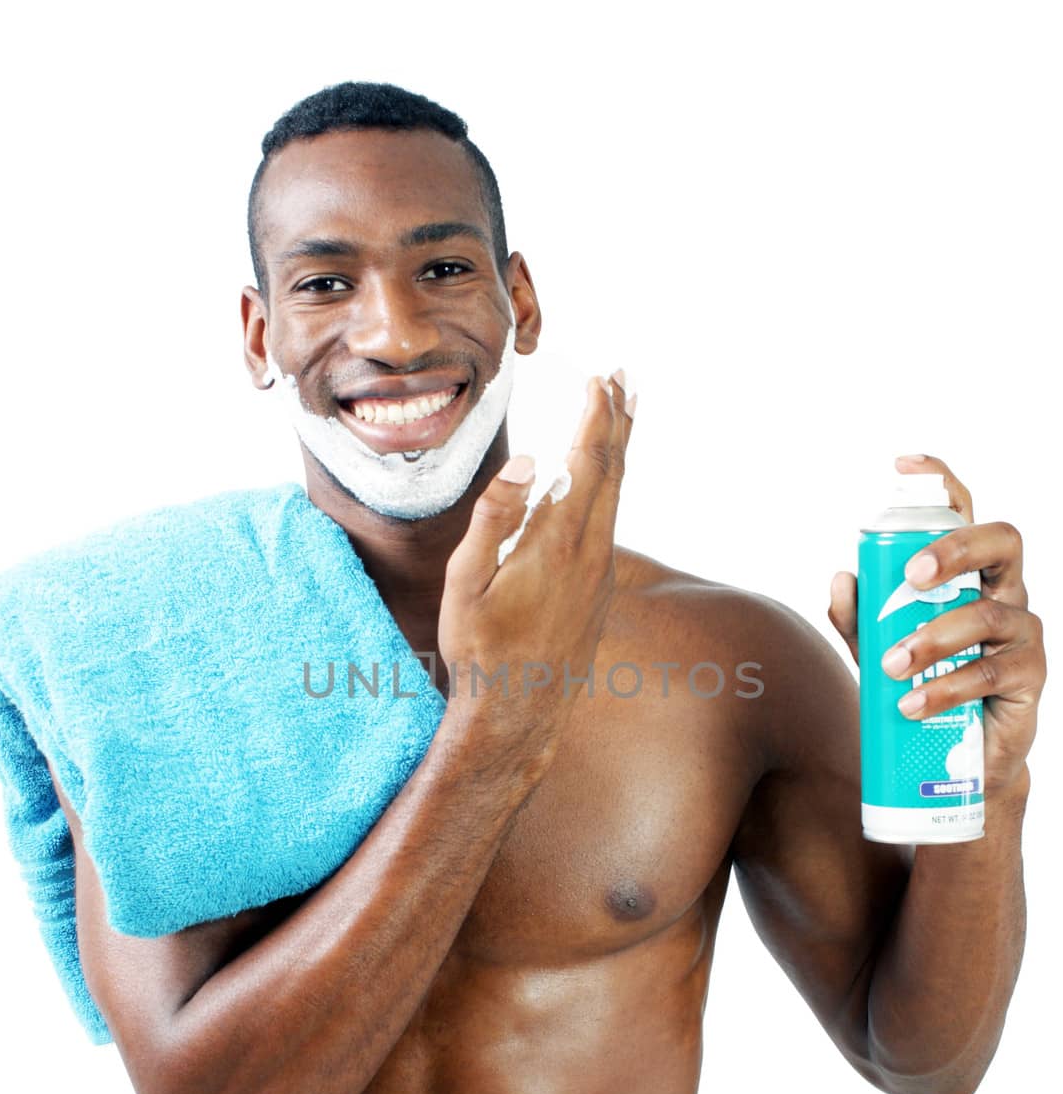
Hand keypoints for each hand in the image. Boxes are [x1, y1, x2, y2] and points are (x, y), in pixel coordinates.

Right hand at [438, 370, 635, 773]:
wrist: (518, 715)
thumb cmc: (481, 651)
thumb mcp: (467, 583)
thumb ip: (496, 517)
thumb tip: (531, 461)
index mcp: (558, 542)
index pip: (588, 461)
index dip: (598, 416)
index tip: (605, 378)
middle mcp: (591, 553)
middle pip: (614, 471)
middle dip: (618, 420)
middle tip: (625, 379)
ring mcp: (600, 574)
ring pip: (616, 497)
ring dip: (618, 451)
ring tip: (621, 416)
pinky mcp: (598, 592)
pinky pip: (610, 523)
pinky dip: (610, 486)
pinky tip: (601, 483)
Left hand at [828, 454, 1045, 796]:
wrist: (957, 761)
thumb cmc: (922, 686)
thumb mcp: (878, 650)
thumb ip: (859, 617)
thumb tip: (842, 578)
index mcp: (970, 575)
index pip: (964, 514)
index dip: (941, 482)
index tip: (903, 466)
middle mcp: (1004, 592)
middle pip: (1001, 543)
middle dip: (955, 549)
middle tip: (911, 574)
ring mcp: (1022, 632)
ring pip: (987, 614)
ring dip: (932, 638)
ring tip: (891, 667)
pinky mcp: (1030, 677)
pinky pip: (991, 672)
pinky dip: (945, 687)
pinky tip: (913, 703)